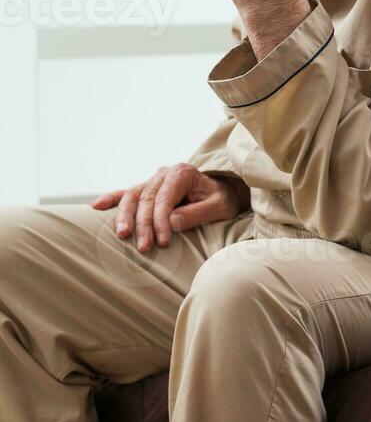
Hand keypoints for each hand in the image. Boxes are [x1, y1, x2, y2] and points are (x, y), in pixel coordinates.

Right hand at [91, 164, 249, 252]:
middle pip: (147, 198)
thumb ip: (197, 213)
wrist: (222, 192)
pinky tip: (96, 206)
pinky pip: (126, 193)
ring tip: (121, 235)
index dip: (161, 221)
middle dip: (143, 224)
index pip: (165, 199)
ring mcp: (154, 179)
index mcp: (183, 173)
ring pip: (133, 196)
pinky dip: (112, 198)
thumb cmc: (221, 200)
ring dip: (124, 215)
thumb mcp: (218, 207)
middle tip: (143, 248)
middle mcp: (165, 173)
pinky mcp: (147, 188)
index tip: (163, 242)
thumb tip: (171, 221)